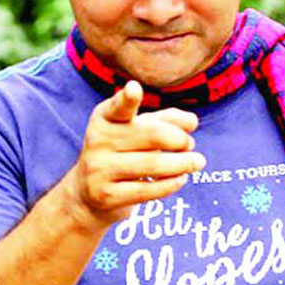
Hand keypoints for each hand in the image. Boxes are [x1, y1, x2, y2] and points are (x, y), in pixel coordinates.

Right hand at [66, 80, 204, 228]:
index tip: (134, 89)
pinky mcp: (107, 196)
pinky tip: (181, 178)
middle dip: (180, 139)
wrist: (87, 193)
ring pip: (154, 164)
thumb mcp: (138, 129)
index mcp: (104, 118)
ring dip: (183, 163)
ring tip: (197, 161)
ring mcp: (100, 169)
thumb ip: (166, 119)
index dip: (127, 99)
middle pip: (153, 135)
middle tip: (190, 144)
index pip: (118, 107)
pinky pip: (149, 189)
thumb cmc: (122, 152)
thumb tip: (192, 122)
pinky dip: (172, 183)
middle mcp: (98, 141)